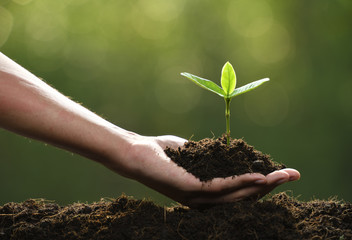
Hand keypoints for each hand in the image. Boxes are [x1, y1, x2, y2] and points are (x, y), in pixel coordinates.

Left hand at [110, 135, 299, 207]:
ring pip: (237, 195)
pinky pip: (221, 187)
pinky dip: (241, 182)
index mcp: (206, 195)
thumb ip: (214, 158)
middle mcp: (204, 201)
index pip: (240, 193)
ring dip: (262, 185)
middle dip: (270, 186)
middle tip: (293, 175)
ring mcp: (198, 198)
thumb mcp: (196, 154)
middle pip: (244, 197)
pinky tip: (258, 176)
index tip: (282, 173)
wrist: (138, 153)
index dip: (263, 185)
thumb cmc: (164, 153)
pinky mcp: (191, 190)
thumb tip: (233, 152)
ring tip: (282, 176)